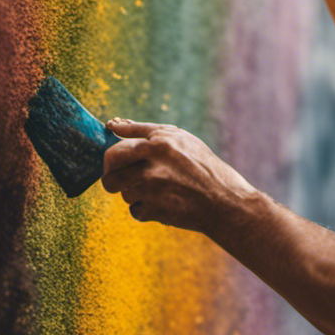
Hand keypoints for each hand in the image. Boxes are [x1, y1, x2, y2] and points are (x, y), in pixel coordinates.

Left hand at [101, 119, 257, 234]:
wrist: (224, 201)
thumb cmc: (204, 168)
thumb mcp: (183, 140)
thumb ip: (149, 133)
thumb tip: (117, 124)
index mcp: (160, 140)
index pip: (123, 138)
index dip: (113, 143)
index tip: (109, 139)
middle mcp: (152, 159)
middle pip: (111, 162)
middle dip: (110, 172)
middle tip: (118, 179)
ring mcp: (150, 184)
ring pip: (122, 189)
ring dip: (135, 193)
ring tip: (160, 191)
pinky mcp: (152, 207)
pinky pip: (134, 209)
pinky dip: (146, 210)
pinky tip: (165, 205)